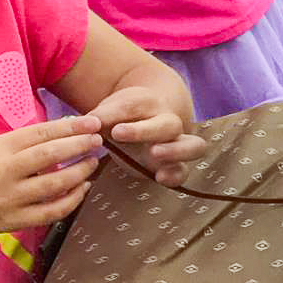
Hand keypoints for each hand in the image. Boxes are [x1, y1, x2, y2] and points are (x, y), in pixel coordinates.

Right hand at [0, 115, 103, 239]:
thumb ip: (24, 140)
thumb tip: (68, 128)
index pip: (39, 134)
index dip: (70, 127)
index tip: (93, 123)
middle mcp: (2, 174)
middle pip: (49, 156)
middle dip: (79, 145)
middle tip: (97, 140)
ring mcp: (9, 200)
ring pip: (54, 184)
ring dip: (80, 171)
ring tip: (93, 161)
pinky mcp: (16, 221)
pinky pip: (52, 211)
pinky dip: (73, 199)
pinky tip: (84, 187)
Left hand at [83, 86, 206, 186]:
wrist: (143, 120)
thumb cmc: (121, 117)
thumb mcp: (107, 112)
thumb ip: (98, 117)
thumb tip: (88, 124)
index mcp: (149, 104)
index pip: (134, 106)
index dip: (116, 114)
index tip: (97, 122)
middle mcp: (168, 122)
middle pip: (169, 124)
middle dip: (145, 130)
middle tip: (120, 133)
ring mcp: (176, 144)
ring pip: (194, 145)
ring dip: (175, 150)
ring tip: (155, 153)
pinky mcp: (174, 165)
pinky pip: (184, 171)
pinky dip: (175, 175)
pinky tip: (160, 178)